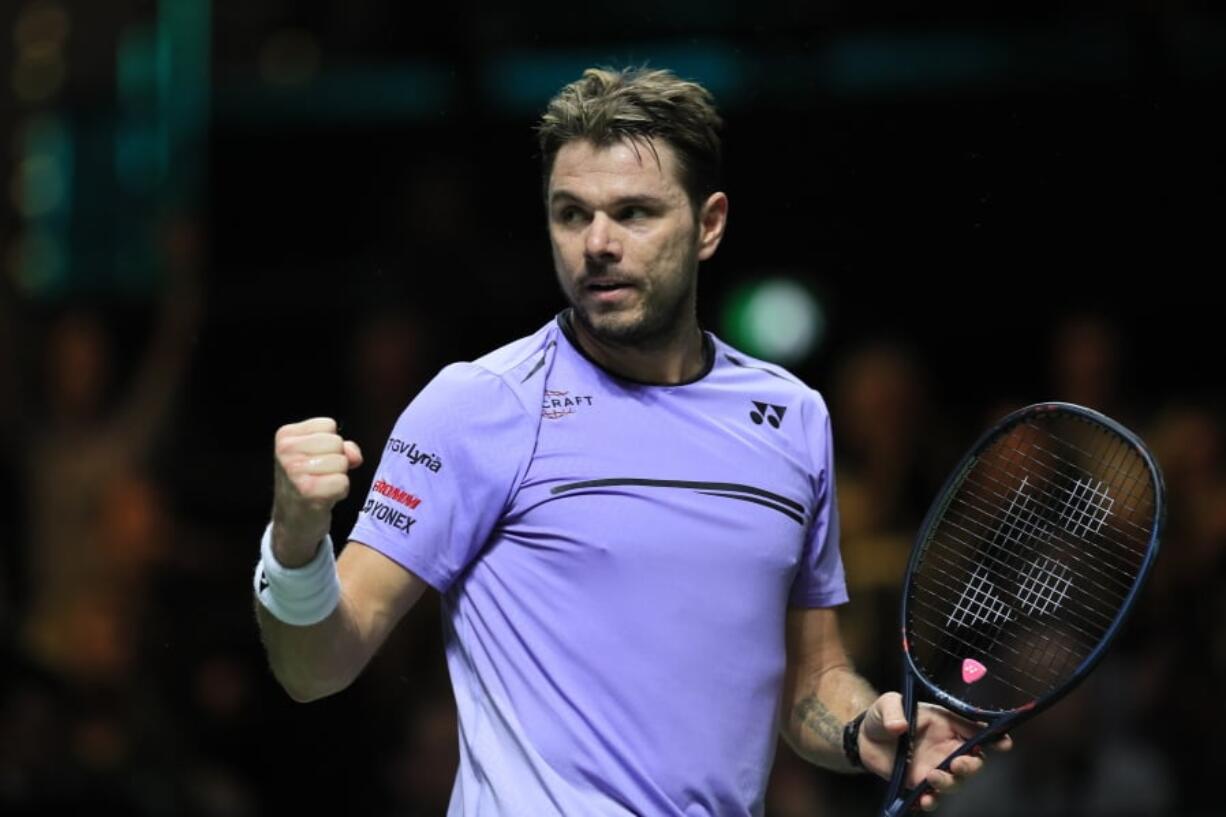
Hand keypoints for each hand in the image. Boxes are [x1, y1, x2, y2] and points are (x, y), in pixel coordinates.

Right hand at [272, 417, 362, 566]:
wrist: (292, 522)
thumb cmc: (308, 483)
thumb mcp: (318, 455)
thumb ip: (342, 446)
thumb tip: (354, 456)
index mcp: (285, 436)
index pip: (329, 425)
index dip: (330, 444)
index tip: (314, 460)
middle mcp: (286, 451)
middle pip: (337, 442)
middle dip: (335, 459)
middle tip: (319, 476)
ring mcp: (295, 471)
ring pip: (342, 461)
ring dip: (338, 476)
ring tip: (321, 486)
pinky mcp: (309, 491)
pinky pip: (343, 481)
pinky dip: (340, 491)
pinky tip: (324, 498)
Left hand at [858, 692, 1012, 811]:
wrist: (865, 738)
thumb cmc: (884, 716)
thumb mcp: (888, 704)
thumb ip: (894, 712)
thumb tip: (899, 726)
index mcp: (947, 725)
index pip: (977, 732)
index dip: (994, 738)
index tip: (1003, 744)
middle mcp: (947, 749)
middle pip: (974, 762)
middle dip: (972, 766)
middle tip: (957, 764)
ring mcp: (936, 768)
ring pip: (956, 783)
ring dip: (950, 784)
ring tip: (933, 777)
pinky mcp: (921, 785)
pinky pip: (933, 797)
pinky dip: (932, 801)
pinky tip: (925, 800)